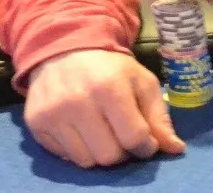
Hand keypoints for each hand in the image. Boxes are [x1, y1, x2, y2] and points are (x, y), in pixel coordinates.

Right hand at [24, 49, 184, 167]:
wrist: (64, 49)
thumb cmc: (110, 67)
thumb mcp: (141, 81)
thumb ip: (159, 116)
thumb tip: (176, 149)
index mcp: (109, 87)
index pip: (134, 137)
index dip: (146, 146)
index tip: (146, 141)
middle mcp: (77, 102)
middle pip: (109, 156)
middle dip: (123, 151)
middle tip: (123, 136)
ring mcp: (53, 114)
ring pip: (86, 162)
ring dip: (99, 152)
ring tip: (102, 131)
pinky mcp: (36, 124)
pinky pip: (65, 157)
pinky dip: (78, 149)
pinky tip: (81, 129)